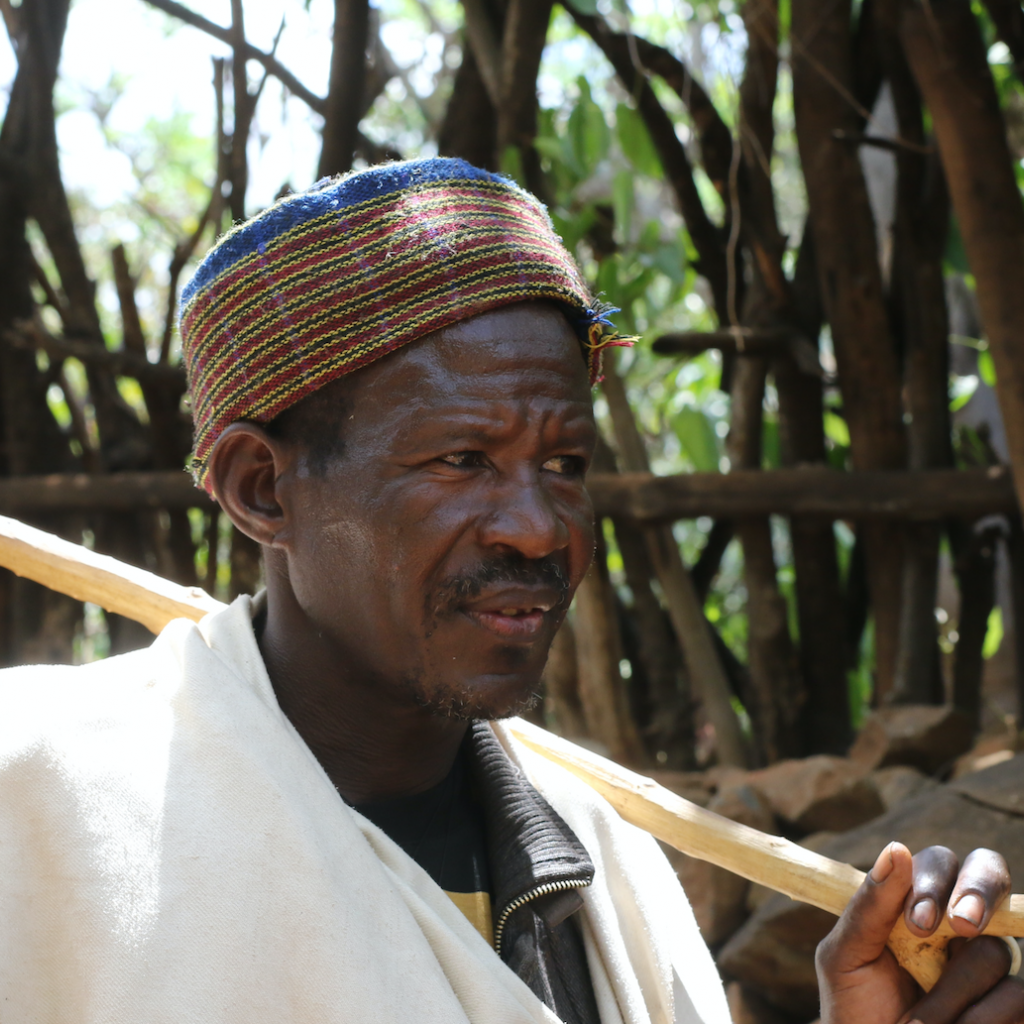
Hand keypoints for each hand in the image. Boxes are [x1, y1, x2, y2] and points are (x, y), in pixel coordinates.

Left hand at [817, 841, 1023, 1022]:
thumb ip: (869, 906)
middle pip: (990, 874)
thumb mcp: (846, 956)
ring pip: (996, 951)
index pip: (939, 863)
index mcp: (915, 902)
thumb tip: (897, 849)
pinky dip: (978, 1018)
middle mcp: (959, 926)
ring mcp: (990, 966)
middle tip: (962, 927)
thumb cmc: (854, 1006)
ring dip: (952, 992)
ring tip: (916, 1022)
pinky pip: (1017, 997)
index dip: (934, 883)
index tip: (917, 923)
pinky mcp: (1011, 1008)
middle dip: (977, 894)